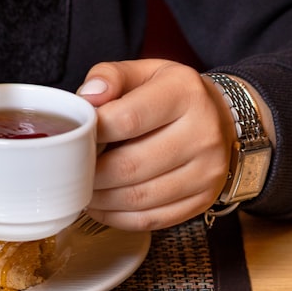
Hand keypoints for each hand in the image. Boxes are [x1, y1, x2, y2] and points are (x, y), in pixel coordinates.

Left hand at [76, 59, 234, 229]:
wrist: (219, 117)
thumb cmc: (170, 94)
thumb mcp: (143, 71)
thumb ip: (109, 77)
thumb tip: (87, 98)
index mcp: (184, 94)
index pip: (127, 119)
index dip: (92, 132)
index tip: (76, 137)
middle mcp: (203, 134)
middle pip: (130, 164)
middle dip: (91, 172)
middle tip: (71, 170)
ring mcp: (208, 171)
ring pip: (139, 197)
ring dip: (100, 199)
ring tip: (82, 189)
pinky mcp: (204, 199)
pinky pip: (153, 219)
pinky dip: (118, 217)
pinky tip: (101, 206)